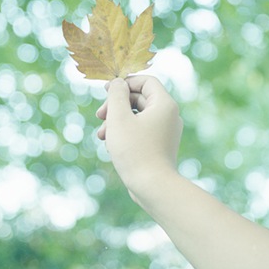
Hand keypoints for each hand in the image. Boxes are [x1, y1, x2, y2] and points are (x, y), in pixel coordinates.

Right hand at [96, 76, 182, 201]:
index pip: (145, 81)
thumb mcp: (119, 118)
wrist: (153, 187)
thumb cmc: (135, 151)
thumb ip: (116, 95)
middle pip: (139, 99)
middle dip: (116, 106)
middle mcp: (169, 115)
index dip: (125, 83)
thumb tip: (118, 83)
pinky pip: (141, 131)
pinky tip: (111, 146)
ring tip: (102, 135)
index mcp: (164, 104)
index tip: (107, 90)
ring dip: (117, 121)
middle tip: (99, 115)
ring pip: (137, 116)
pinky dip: (125, 133)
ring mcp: (165, 131)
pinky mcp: (160, 146)